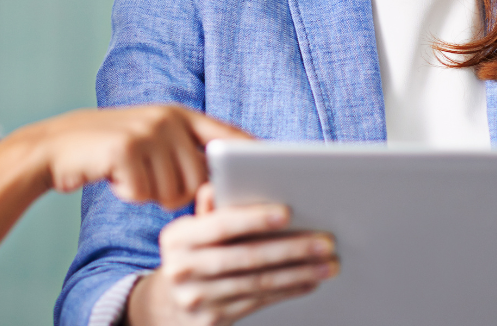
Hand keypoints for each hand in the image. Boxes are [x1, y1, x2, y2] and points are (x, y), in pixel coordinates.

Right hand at [29, 105, 248, 208]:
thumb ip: (186, 151)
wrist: (58, 146)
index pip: (227, 135)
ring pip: (173, 189)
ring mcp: (147, 131)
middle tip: (152, 185)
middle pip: (200, 177)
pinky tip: (115, 178)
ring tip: (132, 177)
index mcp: (180, 115)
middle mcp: (168, 118)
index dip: (251, 154)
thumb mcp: (153, 139)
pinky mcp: (125, 148)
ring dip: (153, 194)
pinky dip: (130, 194)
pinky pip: (144, 193)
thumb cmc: (113, 152)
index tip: (273, 169)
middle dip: (179, 193)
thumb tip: (220, 183)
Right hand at [127, 184, 339, 325]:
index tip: (289, 212)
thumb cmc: (193, 254)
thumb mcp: (192, 230)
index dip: (255, 218)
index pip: (221, 224)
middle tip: (326, 241)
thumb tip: (223, 183)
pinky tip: (309, 280)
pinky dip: (288, 290)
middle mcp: (182, 269)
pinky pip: (258, 302)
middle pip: (247, 257)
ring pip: (258, 283)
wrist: (168, 305)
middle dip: (292, 248)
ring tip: (328, 263)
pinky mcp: (212, 320)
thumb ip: (213, 208)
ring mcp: (196, 299)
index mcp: (177, 237)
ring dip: (299, 272)